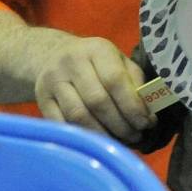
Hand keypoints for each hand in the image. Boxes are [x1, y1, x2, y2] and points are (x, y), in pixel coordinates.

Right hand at [34, 36, 155, 142]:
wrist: (53, 56)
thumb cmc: (96, 63)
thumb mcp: (119, 62)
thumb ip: (135, 83)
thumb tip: (149, 114)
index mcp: (97, 49)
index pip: (115, 80)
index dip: (133, 106)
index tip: (147, 123)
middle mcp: (72, 62)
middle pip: (97, 101)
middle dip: (121, 124)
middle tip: (136, 136)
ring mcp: (53, 81)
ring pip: (79, 116)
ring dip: (103, 135)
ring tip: (120, 141)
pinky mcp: (42, 100)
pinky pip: (63, 125)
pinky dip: (83, 137)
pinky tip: (98, 141)